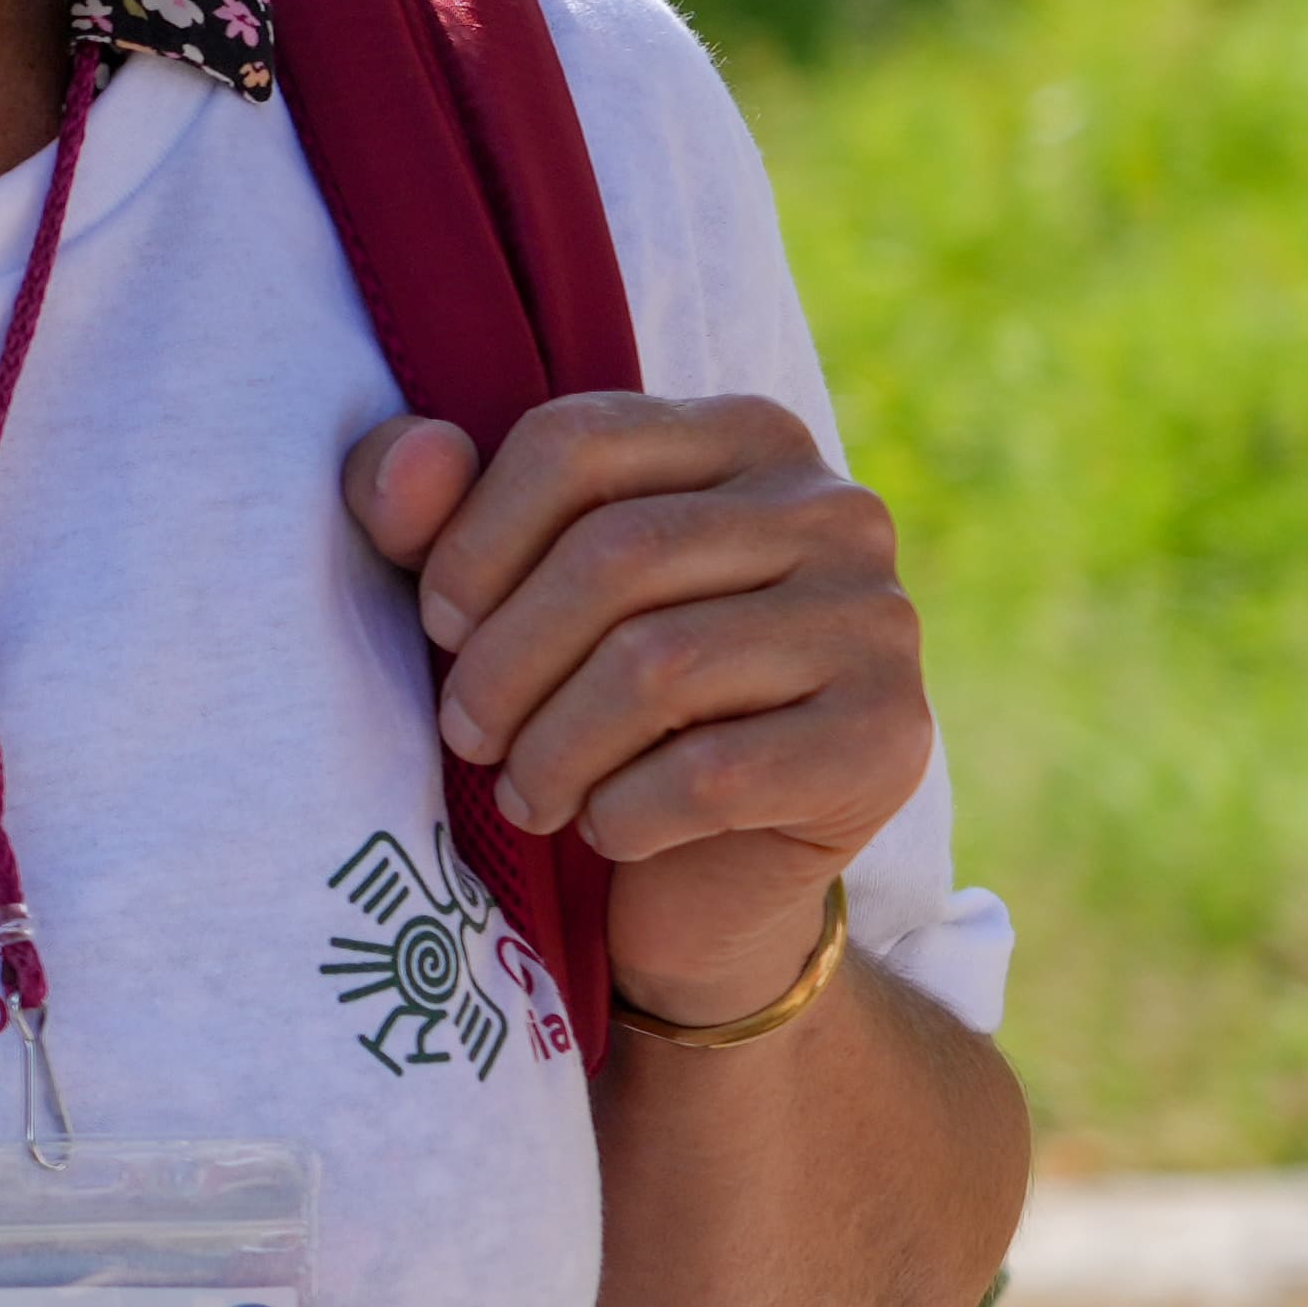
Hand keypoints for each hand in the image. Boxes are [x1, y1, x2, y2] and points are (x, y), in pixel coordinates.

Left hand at [349, 399, 927, 1022]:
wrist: (713, 870)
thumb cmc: (588, 696)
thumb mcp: (495, 590)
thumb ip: (425, 504)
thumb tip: (415, 453)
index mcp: (745, 436)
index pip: (573, 442)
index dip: (472, 541)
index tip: (437, 624)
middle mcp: (835, 509)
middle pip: (614, 556)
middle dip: (504, 662)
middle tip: (464, 733)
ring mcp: (880, 621)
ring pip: (659, 667)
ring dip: (554, 749)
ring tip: (523, 791)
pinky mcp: (891, 738)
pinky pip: (714, 773)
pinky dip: (625, 813)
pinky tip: (605, 828)